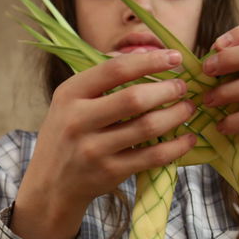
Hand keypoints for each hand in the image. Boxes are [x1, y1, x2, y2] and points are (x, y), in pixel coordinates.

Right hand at [13, 50, 197, 238]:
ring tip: (188, 108)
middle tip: (183, 87)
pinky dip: (176, 146)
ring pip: (147, 127)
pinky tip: (188, 138)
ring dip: (176, 115)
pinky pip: (152, 157)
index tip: (175, 57)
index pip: (115, 69)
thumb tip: (145, 53)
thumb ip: (101, 79)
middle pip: (134, 99)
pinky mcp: (109, 172)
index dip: (151, 61)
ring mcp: (94, 149)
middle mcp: (78, 121)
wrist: (50, 184)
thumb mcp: (69, 102)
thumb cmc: (67, 134)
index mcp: (69, 94)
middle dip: (167, 90)